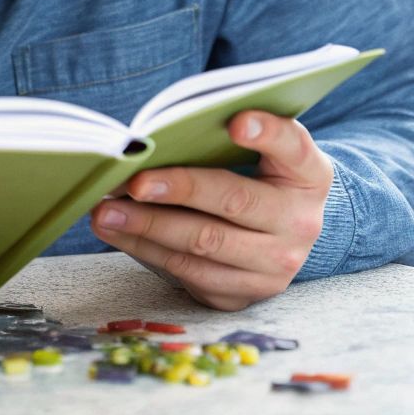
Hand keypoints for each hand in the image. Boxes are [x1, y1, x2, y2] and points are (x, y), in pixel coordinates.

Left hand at [90, 110, 329, 309]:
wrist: (277, 237)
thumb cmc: (253, 179)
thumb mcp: (256, 156)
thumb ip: (220, 140)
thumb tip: (148, 144)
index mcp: (307, 175)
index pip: (293, 146)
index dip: (267, 133)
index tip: (236, 122)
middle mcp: (300, 221)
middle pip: (234, 201)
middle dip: (179, 189)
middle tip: (133, 183)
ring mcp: (277, 263)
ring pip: (205, 243)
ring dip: (147, 227)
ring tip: (106, 212)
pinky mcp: (246, 292)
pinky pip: (190, 272)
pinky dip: (146, 250)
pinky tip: (117, 233)